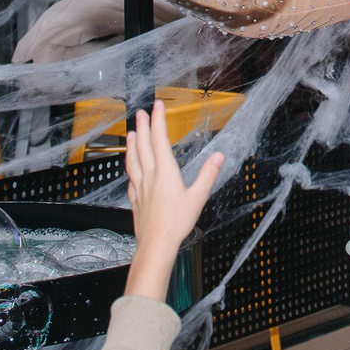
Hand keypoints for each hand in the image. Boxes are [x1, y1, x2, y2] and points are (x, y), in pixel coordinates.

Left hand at [124, 101, 223, 303]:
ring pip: (132, 160)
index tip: (156, 105)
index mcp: (165, 171)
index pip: (159, 139)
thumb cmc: (177, 222)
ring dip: (131, 144)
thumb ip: (208, 174)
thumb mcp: (198, 197)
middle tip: (140, 113)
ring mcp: (139, 187)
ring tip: (130, 134)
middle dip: (141, 127)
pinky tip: (130, 169)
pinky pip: (130, 178)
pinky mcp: (135, 199)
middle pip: (143, 145)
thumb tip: (219, 155)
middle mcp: (149, 175)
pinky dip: (130, 168)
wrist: (156, 243)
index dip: (158, 120)